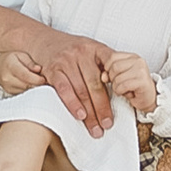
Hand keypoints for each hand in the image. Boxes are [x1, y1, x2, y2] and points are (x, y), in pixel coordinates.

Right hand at [0, 23, 121, 130]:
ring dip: (89, 113)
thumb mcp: (92, 50)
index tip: (124, 99)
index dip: (118, 83)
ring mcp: (66, 61)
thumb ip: (106, 64)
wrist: (46, 42)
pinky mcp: (53, 70)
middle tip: (107, 125)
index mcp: (96, 48)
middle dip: (102, 108)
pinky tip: (80, 115)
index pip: (111, 66)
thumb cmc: (74, 51)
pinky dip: (72, 104)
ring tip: (95, 128)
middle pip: (95, 85)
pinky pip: (64, 90)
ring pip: (81, 90)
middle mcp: (81, 53)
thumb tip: (123, 86)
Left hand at [104, 52, 157, 115]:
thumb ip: (110, 74)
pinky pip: (123, 86)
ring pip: (117, 78)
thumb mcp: (120, 77)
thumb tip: (103, 76)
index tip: (112, 76)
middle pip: (114, 67)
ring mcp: (141, 70)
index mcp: (132, 56)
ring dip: (116, 88)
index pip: (112, 57)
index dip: (107, 68)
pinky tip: (128, 93)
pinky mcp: (142, 81)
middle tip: (119, 85)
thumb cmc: (134, 86)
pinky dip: (121, 92)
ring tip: (124, 89)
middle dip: (112, 79)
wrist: (149, 98)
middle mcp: (138, 61)